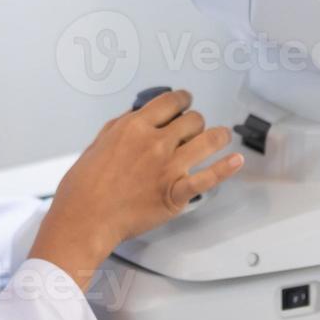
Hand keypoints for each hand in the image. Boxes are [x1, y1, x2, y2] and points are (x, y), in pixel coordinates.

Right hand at [29, 89, 243, 289]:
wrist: (84, 219)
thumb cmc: (84, 188)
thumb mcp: (97, 143)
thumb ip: (120, 127)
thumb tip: (135, 115)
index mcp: (134, 127)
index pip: (170, 102)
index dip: (183, 99)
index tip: (185, 101)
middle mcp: (155, 143)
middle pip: (192, 120)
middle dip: (195, 121)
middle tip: (195, 127)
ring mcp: (168, 167)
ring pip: (207, 140)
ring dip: (217, 136)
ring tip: (222, 135)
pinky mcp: (175, 193)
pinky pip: (208, 177)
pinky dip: (226, 168)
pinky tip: (236, 160)